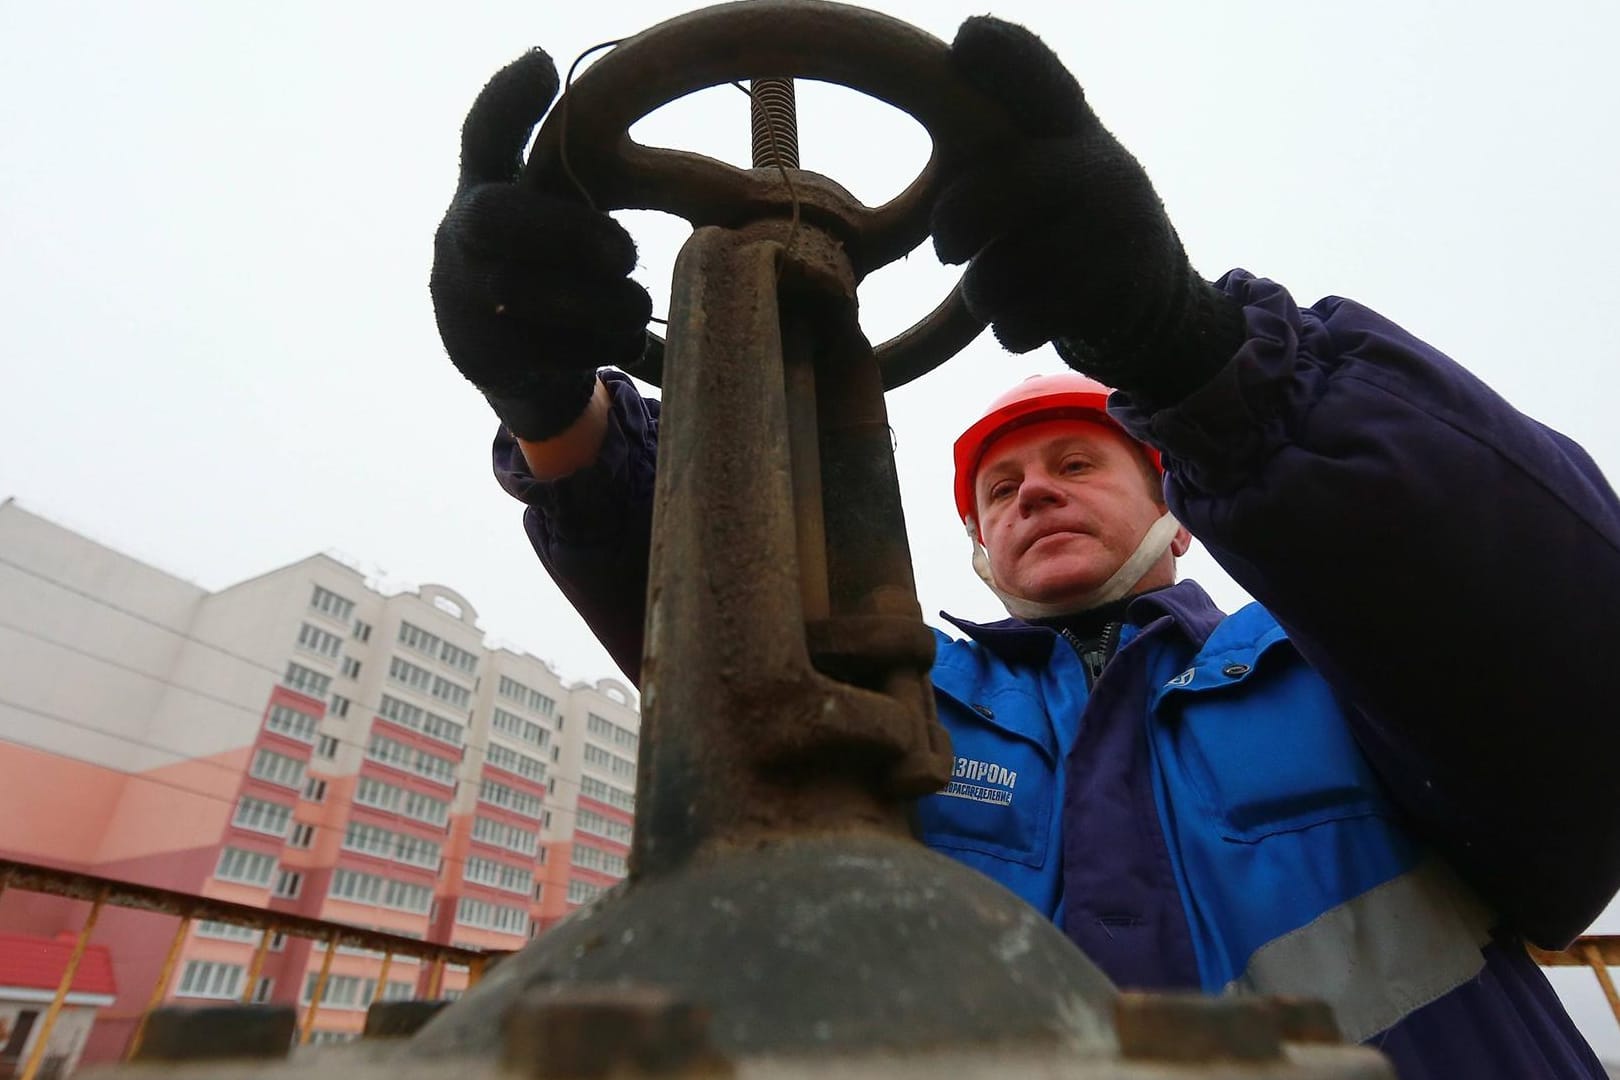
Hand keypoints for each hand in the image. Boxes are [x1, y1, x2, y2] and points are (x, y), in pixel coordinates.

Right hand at [430, 49, 651, 440]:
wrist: (511, 366)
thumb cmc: (542, 269)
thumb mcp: (544, 218)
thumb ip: (562, 177)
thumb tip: (580, 101)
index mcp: (480, 194)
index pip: (483, 136)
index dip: (509, 100)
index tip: (545, 65)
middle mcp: (461, 242)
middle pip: (497, 218)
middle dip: (568, 231)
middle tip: (624, 251)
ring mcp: (467, 303)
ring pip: (534, 293)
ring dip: (604, 300)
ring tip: (635, 303)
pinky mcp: (490, 359)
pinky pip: (559, 350)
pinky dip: (604, 343)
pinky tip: (622, 339)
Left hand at [931, 17, 1242, 406]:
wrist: (1151, 295)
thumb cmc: (1062, 218)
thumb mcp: (1044, 159)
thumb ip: (997, 129)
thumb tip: (953, 62)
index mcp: (1069, 125)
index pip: (1038, 75)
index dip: (1001, 55)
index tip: (967, 42)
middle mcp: (1098, 165)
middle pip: (1001, 189)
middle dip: (956, 224)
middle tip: (949, 247)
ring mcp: (1113, 230)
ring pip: (1001, 272)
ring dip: (983, 290)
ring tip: (997, 284)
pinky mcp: (1114, 293)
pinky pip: (1021, 322)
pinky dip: (1010, 328)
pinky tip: (1026, 314)